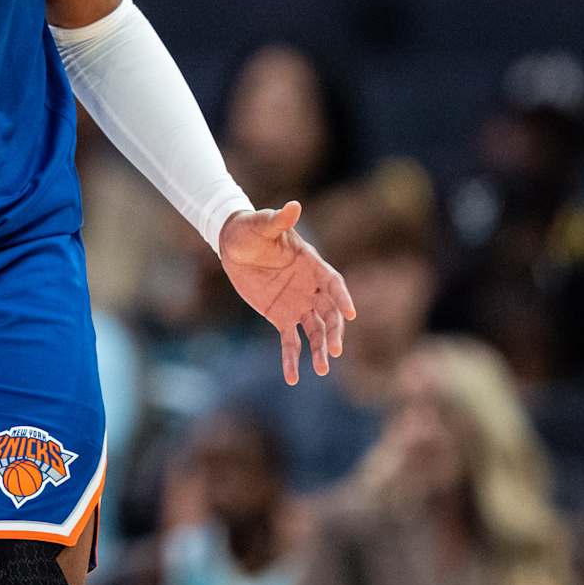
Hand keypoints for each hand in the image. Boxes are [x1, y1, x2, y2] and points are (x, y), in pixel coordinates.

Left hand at [219, 202, 355, 385]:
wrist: (233, 243)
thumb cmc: (251, 229)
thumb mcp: (263, 224)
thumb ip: (279, 220)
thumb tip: (293, 206)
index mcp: (312, 264)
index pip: (333, 283)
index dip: (342, 297)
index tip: (350, 313)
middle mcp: (310, 287)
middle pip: (330, 312)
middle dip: (335, 331)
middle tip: (336, 350)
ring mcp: (298, 304)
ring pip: (316, 331)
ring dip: (321, 350)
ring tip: (322, 370)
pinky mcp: (281, 317)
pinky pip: (291, 341)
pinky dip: (292, 359)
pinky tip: (292, 378)